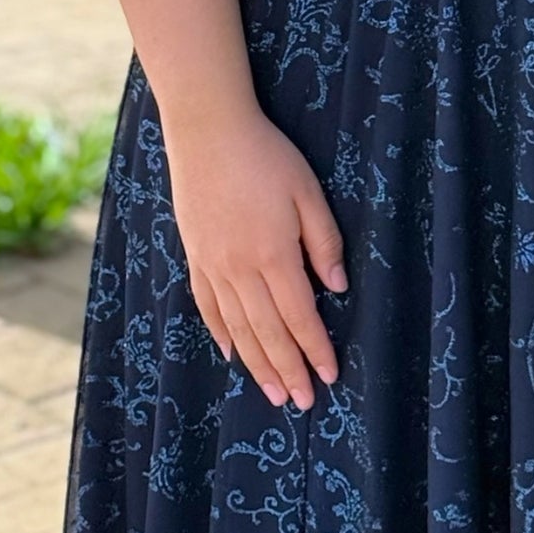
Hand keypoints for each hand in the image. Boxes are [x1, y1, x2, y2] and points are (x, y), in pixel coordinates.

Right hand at [163, 107, 346, 410]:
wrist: (207, 130)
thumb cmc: (266, 155)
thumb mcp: (307, 191)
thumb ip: (324, 242)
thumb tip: (338, 288)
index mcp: (274, 254)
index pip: (300, 316)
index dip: (315, 349)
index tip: (329, 376)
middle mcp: (240, 269)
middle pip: (268, 333)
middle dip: (289, 370)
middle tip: (303, 402)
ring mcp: (212, 265)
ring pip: (237, 328)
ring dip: (257, 365)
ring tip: (273, 394)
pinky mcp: (195, 255)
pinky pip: (208, 306)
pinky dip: (221, 335)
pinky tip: (231, 355)